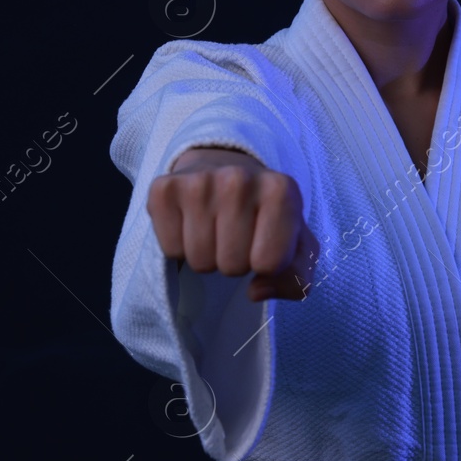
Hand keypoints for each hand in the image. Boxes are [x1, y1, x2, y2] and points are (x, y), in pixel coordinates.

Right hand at [147, 147, 319, 301]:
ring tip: (215, 229)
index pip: (270, 263)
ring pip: (200, 262)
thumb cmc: (263, 215)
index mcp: (281, 190)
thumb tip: (256, 291)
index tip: (263, 242)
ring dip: (208, 256)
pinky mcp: (164, 188)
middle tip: (235, 235)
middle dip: (235, 261)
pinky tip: (191, 223)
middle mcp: (239, 179)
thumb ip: (296, 278)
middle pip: (232, 266)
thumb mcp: (296, 245)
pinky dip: (180, 247)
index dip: (266, 266)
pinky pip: (171, 250)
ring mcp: (199, 181)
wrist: (221, 169)